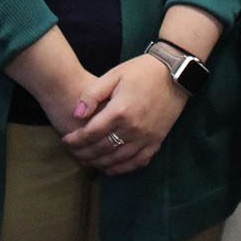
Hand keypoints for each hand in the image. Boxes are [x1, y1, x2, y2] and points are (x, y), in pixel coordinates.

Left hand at [62, 54, 187, 174]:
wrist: (175, 74)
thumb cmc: (141, 71)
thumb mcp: (113, 75)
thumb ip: (92, 95)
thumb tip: (76, 114)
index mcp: (120, 111)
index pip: (91, 133)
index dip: (76, 140)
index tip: (66, 140)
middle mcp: (133, 129)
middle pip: (102, 149)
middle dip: (84, 153)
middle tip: (73, 152)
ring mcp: (146, 138)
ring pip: (118, 159)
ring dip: (99, 163)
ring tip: (87, 161)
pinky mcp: (157, 141)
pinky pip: (138, 162)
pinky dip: (122, 168)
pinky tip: (111, 168)